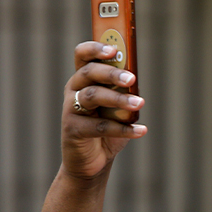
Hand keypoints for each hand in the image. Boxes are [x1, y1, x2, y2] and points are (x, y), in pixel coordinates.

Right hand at [61, 41, 145, 179]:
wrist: (92, 162)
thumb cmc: (106, 129)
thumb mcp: (117, 108)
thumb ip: (124, 92)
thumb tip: (136, 81)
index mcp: (83, 79)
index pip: (83, 56)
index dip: (95, 49)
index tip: (113, 50)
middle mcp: (73, 90)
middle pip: (88, 73)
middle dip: (111, 73)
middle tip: (131, 79)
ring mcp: (71, 109)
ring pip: (92, 96)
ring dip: (118, 99)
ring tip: (139, 103)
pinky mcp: (72, 130)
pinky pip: (100, 126)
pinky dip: (123, 129)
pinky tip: (141, 130)